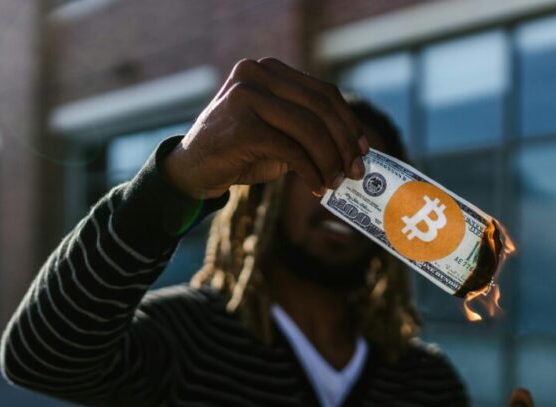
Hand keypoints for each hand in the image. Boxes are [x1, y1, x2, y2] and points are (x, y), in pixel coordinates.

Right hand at [163, 57, 369, 199]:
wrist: (192, 169)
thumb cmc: (239, 152)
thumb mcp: (277, 133)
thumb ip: (307, 131)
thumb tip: (352, 151)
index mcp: (268, 70)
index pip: (323, 93)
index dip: (348, 122)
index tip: (363, 149)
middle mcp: (256, 74)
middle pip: (320, 108)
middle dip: (344, 143)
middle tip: (356, 171)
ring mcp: (246, 97)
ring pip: (308, 129)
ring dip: (329, 161)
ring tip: (336, 182)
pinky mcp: (242, 126)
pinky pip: (292, 151)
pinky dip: (311, 172)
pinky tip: (317, 187)